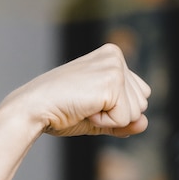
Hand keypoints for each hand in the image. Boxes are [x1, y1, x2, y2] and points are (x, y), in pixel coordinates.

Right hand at [2, 43, 150, 137]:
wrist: (33, 109)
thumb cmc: (61, 110)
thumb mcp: (100, 116)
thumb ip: (125, 120)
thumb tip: (145, 123)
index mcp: (113, 56)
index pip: (140, 96)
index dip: (116, 110)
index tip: (88, 101)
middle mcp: (116, 56)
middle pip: (142, 104)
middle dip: (117, 115)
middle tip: (85, 104)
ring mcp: (115, 67)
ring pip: (137, 112)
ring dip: (111, 119)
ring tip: (84, 105)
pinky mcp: (111, 82)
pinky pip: (125, 119)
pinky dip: (105, 122)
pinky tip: (85, 109)